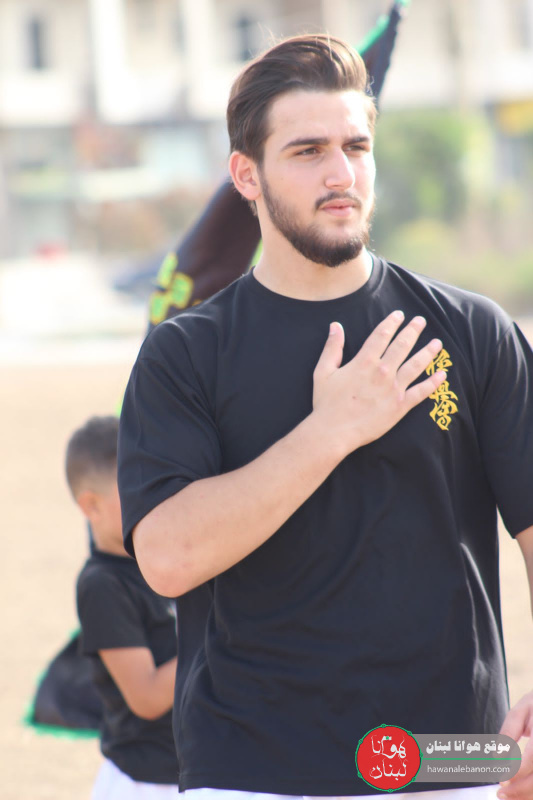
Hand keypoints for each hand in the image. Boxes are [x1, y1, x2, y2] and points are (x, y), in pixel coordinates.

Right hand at [312, 310, 445, 456]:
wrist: (334, 431)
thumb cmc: (326, 403)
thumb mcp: (323, 371)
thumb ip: (332, 348)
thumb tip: (336, 326)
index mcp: (364, 362)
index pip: (381, 335)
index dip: (392, 323)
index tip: (399, 315)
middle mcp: (383, 372)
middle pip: (402, 345)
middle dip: (413, 331)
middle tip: (421, 321)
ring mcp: (394, 389)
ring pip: (416, 365)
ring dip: (428, 352)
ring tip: (437, 343)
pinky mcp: (400, 406)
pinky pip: (421, 392)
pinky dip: (433, 383)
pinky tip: (442, 374)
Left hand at [497, 691, 532, 798]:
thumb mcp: (521, 711)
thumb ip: (509, 731)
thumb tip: (498, 755)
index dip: (516, 772)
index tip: (501, 780)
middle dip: (520, 790)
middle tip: (500, 793)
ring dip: (526, 795)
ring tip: (508, 796)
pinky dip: (532, 792)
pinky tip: (520, 793)